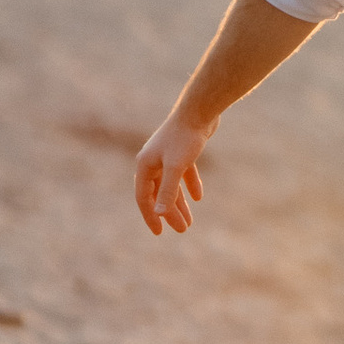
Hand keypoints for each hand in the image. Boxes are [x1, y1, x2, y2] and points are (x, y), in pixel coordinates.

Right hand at [134, 111, 212, 235]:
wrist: (200, 110)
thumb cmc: (185, 138)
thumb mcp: (176, 167)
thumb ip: (167, 191)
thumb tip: (159, 214)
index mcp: (145, 165)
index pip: (144, 198)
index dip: (151, 216)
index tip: (159, 233)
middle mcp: (153, 161)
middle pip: (159, 194)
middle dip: (169, 213)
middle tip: (182, 229)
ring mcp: (167, 155)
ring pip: (171, 185)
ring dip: (180, 203)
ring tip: (189, 221)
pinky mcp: (182, 150)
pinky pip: (184, 173)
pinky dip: (190, 185)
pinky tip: (199, 197)